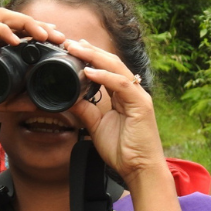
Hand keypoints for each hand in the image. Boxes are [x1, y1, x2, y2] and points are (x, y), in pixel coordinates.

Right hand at [0, 8, 64, 118]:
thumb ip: (16, 101)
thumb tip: (41, 104)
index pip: (21, 31)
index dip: (42, 32)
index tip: (60, 42)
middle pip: (16, 20)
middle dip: (41, 25)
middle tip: (60, 38)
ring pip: (3, 17)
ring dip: (26, 22)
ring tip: (44, 34)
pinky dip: (3, 30)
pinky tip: (15, 40)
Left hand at [65, 38, 167, 182]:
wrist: (139, 169)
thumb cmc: (122, 149)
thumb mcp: (95, 125)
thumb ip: (84, 109)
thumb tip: (67, 97)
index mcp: (123, 95)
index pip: (106, 68)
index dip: (89, 56)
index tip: (70, 48)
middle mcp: (132, 92)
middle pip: (111, 63)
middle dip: (90, 50)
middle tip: (69, 42)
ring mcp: (139, 97)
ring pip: (117, 68)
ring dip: (94, 57)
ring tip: (75, 48)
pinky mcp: (142, 106)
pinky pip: (123, 85)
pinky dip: (105, 77)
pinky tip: (89, 71)